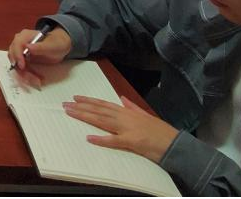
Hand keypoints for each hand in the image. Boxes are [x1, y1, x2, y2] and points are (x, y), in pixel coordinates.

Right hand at [5, 27, 72, 85]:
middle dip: (22, 70)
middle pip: (14, 57)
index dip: (17, 56)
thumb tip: (27, 47)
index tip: (22, 66)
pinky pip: (21, 69)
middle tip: (33, 79)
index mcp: (25, 36)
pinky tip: (37, 78)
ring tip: (38, 80)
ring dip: (26, 75)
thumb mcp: (51, 45)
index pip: (16, 45)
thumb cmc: (57, 43)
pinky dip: (28, 75)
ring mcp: (21, 52)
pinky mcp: (23, 60)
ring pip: (17, 66)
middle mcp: (20, 43)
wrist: (60, 46)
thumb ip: (39, 47)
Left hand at [63, 95, 178, 162]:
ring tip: (71, 113)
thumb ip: (133, 107)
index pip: (104, 104)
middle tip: (65, 104)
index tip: (75, 98)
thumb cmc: (161, 132)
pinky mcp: (132, 141)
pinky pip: (114, 140)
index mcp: (128, 112)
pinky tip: (89, 137)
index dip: (89, 101)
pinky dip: (101, 139)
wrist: (175, 143)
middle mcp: (125, 117)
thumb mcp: (146, 115)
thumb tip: (122, 98)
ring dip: (85, 116)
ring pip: (102, 121)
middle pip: (99, 111)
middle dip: (81, 107)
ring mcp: (128, 129)